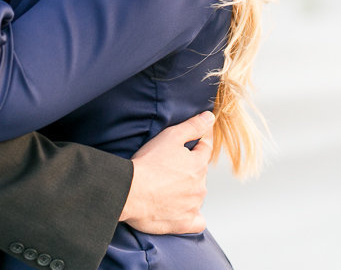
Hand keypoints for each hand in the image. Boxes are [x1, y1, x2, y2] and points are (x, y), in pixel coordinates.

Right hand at [119, 110, 213, 233]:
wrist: (130, 192)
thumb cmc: (148, 164)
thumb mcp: (170, 136)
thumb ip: (193, 126)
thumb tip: (210, 117)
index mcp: (198, 164)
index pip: (206, 148)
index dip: (200, 140)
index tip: (197, 137)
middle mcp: (200, 186)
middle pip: (200, 173)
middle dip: (190, 167)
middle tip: (170, 165)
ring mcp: (193, 206)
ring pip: (197, 195)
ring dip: (188, 190)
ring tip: (168, 186)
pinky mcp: (183, 223)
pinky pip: (197, 221)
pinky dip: (192, 216)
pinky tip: (182, 210)